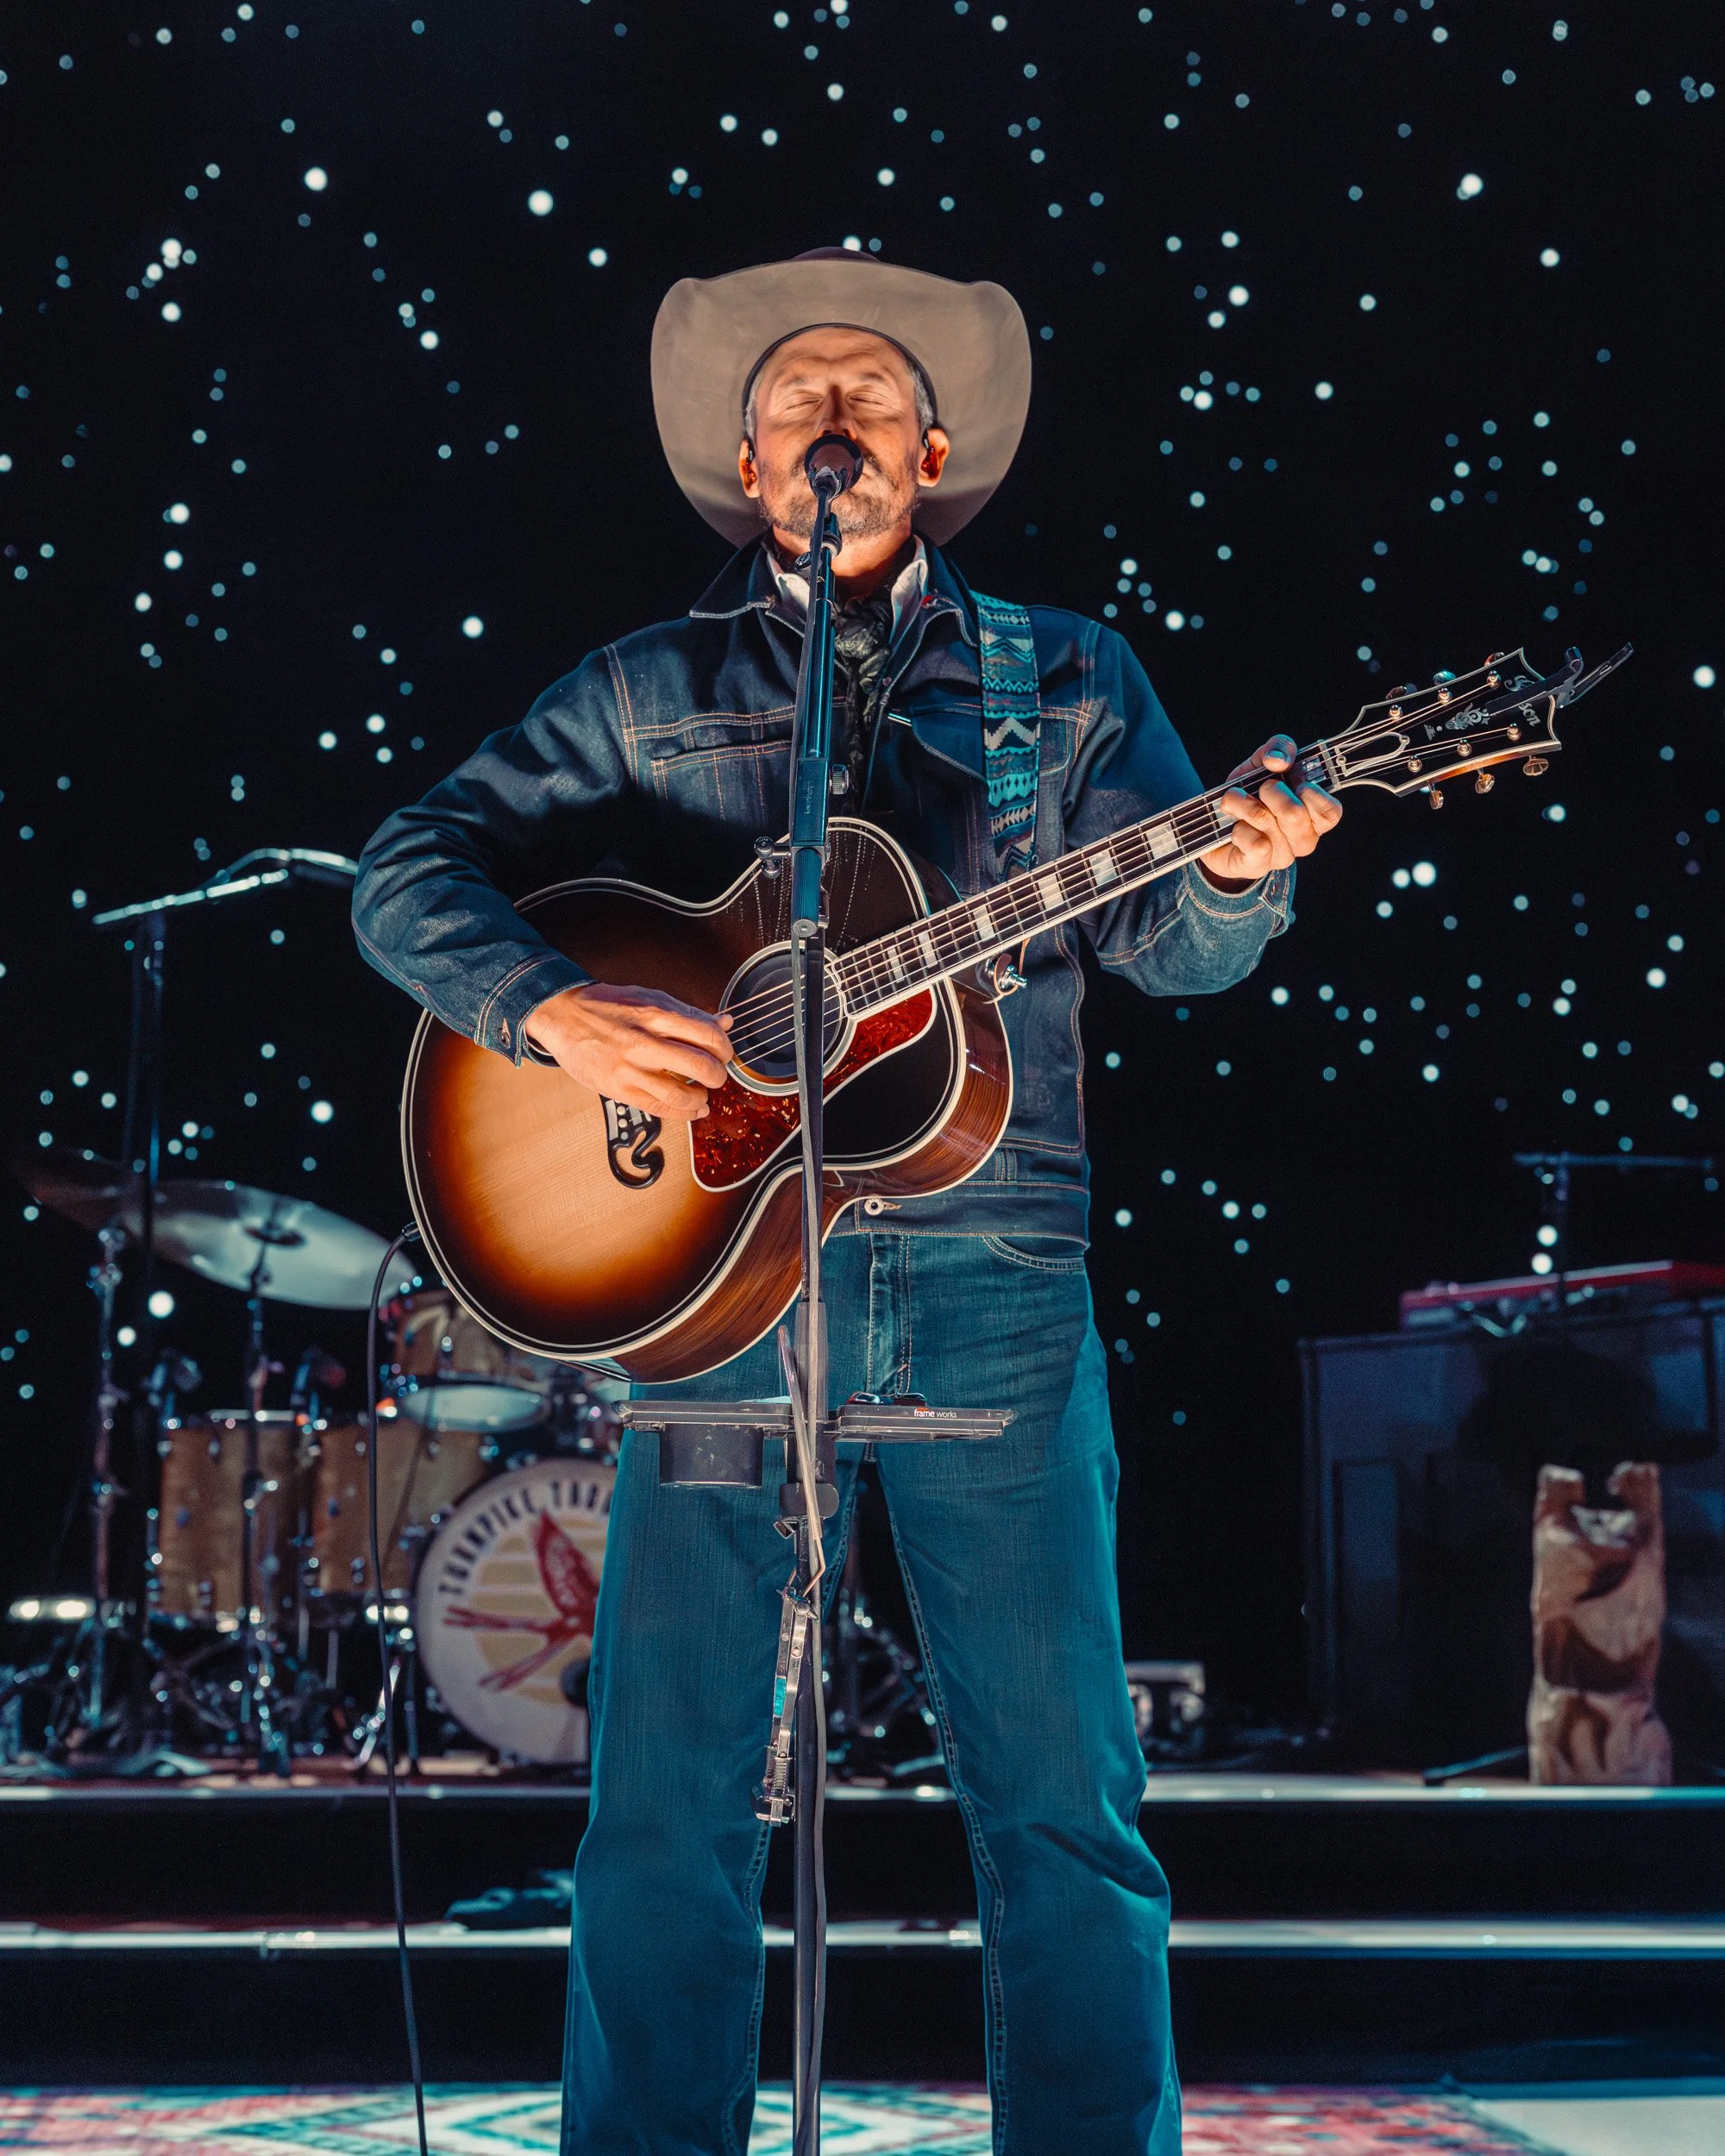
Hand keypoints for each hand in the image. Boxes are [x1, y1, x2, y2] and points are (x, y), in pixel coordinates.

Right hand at [524, 983, 733, 1121]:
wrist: (563, 1015)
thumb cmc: (606, 1005)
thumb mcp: (649, 997)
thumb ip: (688, 1013)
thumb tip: (725, 1022)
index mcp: (655, 1014)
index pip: (708, 1035)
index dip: (725, 1048)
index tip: (724, 1053)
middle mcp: (643, 1042)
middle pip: (701, 1066)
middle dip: (719, 1075)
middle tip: (717, 1074)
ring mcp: (630, 1069)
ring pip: (682, 1095)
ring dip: (702, 1098)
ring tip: (703, 1093)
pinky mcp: (618, 1089)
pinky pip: (659, 1109)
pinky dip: (683, 1114)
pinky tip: (692, 1109)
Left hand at [1198, 734, 1342, 888]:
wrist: (1214, 827)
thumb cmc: (1248, 795)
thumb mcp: (1261, 765)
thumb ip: (1278, 750)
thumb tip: (1278, 760)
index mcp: (1314, 815)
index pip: (1331, 811)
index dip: (1311, 792)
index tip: (1292, 779)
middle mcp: (1304, 839)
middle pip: (1295, 814)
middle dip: (1270, 791)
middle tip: (1260, 789)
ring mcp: (1283, 855)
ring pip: (1267, 823)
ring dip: (1243, 804)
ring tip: (1234, 801)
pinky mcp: (1259, 865)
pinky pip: (1254, 843)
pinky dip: (1238, 828)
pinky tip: (1234, 828)